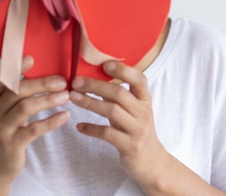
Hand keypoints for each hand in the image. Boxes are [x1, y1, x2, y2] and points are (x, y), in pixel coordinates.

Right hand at [0, 56, 69, 187]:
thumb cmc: (6, 129)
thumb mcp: (4, 109)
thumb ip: (16, 92)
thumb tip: (42, 70)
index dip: (13, 66)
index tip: (32, 58)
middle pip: (17, 91)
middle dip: (41, 83)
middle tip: (62, 81)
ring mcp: (1, 128)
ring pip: (25, 107)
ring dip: (48, 100)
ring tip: (66, 96)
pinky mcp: (12, 144)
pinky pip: (34, 129)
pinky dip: (51, 121)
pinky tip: (65, 116)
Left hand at [69, 61, 168, 186]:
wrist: (152, 162)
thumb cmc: (136, 130)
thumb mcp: (132, 110)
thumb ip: (117, 95)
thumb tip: (93, 76)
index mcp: (144, 99)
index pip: (139, 79)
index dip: (123, 70)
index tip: (104, 64)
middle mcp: (143, 112)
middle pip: (119, 93)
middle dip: (95, 85)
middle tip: (76, 82)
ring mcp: (138, 130)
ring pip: (112, 111)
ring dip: (90, 103)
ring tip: (73, 97)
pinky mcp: (130, 146)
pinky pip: (108, 134)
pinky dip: (91, 129)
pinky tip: (79, 127)